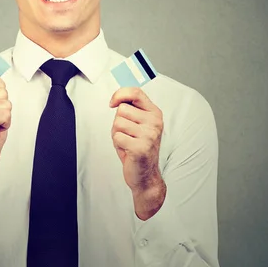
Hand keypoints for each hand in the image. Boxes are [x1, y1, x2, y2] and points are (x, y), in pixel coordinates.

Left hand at [109, 87, 165, 217]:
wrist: (145, 174)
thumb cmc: (137, 146)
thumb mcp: (137, 123)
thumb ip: (130, 109)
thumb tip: (116, 99)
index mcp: (154, 113)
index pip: (136, 92)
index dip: (120, 94)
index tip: (112, 103)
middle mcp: (155, 122)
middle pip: (122, 109)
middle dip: (118, 122)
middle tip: (127, 134)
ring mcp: (149, 135)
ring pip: (117, 123)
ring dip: (117, 134)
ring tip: (127, 142)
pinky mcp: (141, 147)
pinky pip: (117, 137)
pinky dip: (117, 144)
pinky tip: (127, 150)